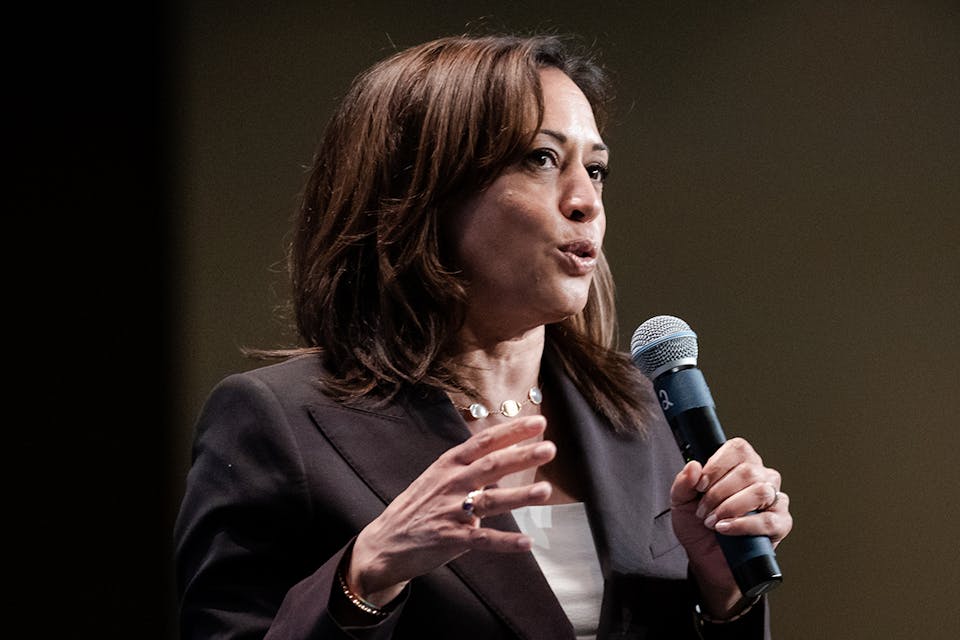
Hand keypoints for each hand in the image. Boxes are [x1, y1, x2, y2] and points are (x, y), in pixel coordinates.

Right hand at [347, 415, 554, 605]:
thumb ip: (471, 465)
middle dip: (521, 457)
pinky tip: (527, 542)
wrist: (384, 542)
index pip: (485, 442)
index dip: (512, 432)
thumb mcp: (438, 476)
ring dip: (519, 495)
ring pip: (490, 500)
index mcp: (449, 464)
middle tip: (549, 449)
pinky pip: (482, 540)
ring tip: (545, 491)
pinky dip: (505, 542)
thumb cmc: (417, 507)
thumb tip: (508, 451)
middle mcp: (451, 483)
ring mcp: (450, 511)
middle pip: (491, 466)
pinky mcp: (450, 538)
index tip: (538, 424)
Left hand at [670, 437, 792, 616]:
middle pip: (748, 470)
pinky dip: (744, 524)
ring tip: (713, 521)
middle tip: (703, 511)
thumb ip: (683, 483)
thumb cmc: (697, 525)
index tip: (700, 484)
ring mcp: (774, 500)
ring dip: (731, 507)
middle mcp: (761, 477)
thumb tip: (693, 466)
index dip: (717, 465)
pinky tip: (726, 529)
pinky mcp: (780, 524)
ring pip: (760, 491)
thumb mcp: (681, 502)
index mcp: (739, 465)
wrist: (706, 559)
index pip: (738, 449)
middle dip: (719, 492)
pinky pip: (769, 520)